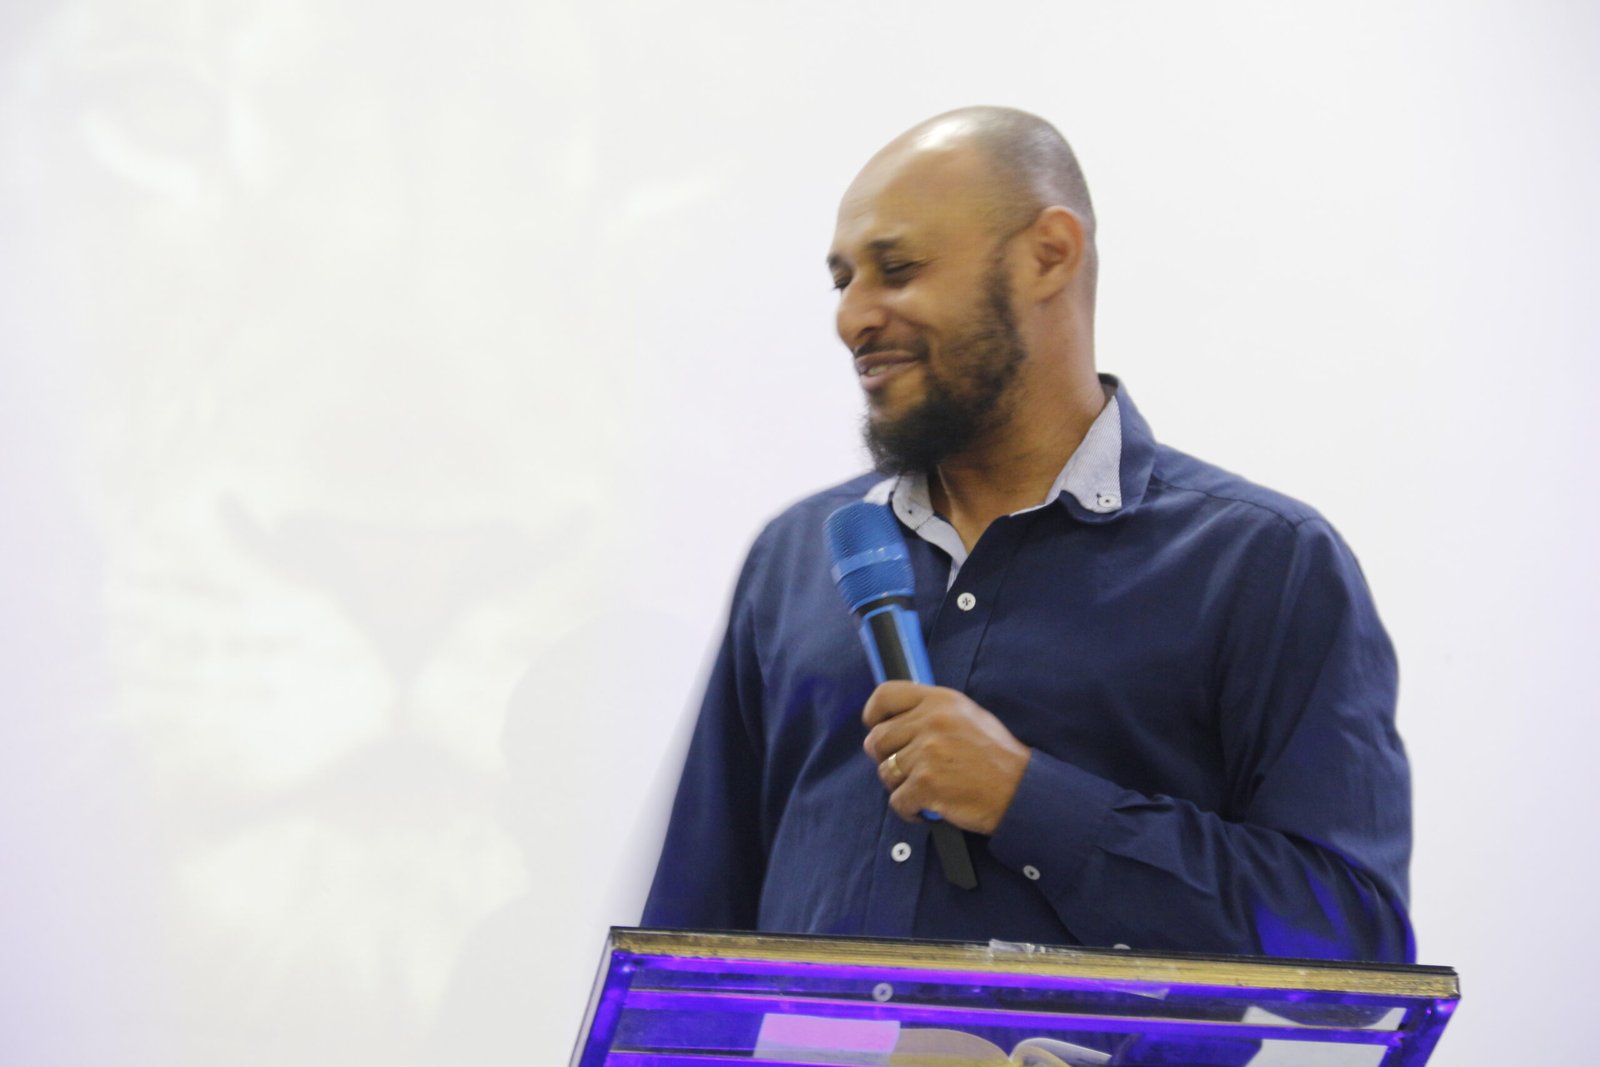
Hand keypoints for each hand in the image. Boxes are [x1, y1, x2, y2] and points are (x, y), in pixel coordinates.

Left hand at [862, 681, 1031, 834]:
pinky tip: (927, 808)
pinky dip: (909, 810)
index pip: (885, 695)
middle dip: (886, 758)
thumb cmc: (996, 756)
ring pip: (885, 772)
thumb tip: (895, 719)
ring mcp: (927, 753)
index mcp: (940, 700)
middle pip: (878, 739)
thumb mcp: (967, 715)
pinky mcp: (926, 784)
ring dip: (900, 786)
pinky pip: (897, 801)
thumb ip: (932, 712)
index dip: (873, 714)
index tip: (876, 727)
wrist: (1021, 790)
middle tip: (907, 770)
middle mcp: (930, 721)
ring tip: (925, 790)